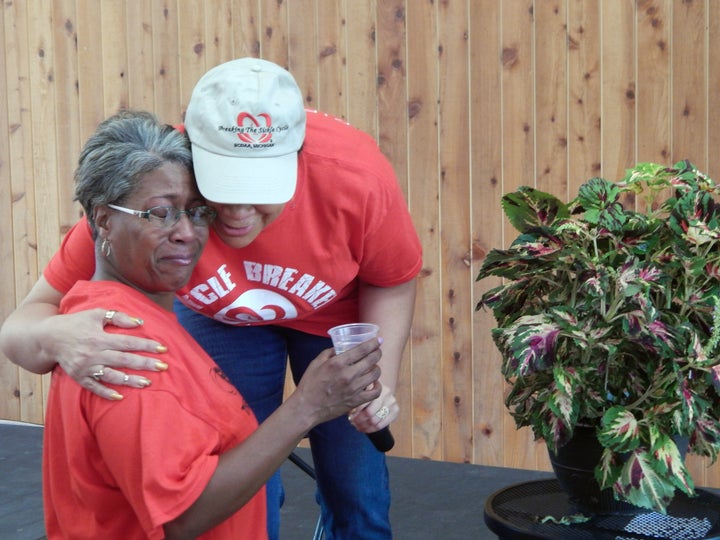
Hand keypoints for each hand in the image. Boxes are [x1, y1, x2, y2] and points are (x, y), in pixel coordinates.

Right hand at [43, 308, 167, 399]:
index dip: (146, 345)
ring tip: (148, 383)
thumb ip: (118, 317)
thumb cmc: (76, 323)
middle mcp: (94, 354)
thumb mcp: (96, 314)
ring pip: (112, 376)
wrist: (48, 338)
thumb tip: (139, 322)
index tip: (163, 348)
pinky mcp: (79, 378)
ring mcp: (86, 368)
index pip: (128, 342)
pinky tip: (120, 397)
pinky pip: (94, 388)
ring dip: (130, 380)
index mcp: (99, 338)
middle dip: (145, 364)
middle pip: (124, 360)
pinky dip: (106, 393)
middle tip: (163, 367)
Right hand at [294, 338, 382, 425]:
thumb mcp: (316, 363)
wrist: (306, 408)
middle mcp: (348, 374)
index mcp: (338, 363)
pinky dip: (378, 386)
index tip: (378, 340)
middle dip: (377, 352)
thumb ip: (329, 353)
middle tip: (377, 351)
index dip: (373, 343)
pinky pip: (375, 393)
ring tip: (373, 366)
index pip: (362, 349)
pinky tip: (374, 383)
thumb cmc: (309, 385)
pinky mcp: (356, 401)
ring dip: (376, 368)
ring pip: (375, 374)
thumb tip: (340, 347)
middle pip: (372, 360)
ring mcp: (354, 389)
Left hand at [347, 383, 397, 433]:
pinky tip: (365, 429)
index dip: (356, 411)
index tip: (350, 416)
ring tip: (358, 427)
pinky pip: (382, 425)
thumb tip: (347, 412)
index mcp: (376, 385)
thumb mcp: (362, 390)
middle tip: (353, 423)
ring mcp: (392, 401)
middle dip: (359, 420)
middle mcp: (386, 392)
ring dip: (364, 426)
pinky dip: (372, 429)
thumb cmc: (368, 391)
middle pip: (369, 413)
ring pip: (375, 421)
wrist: (383, 390)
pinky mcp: (396, 410)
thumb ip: (356, 398)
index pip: (364, 402)